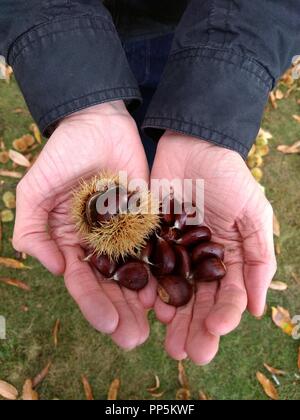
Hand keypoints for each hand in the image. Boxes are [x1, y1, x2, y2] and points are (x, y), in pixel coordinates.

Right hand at [13, 101, 155, 349]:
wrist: (98, 124)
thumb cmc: (63, 154)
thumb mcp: (35, 190)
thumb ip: (33, 229)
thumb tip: (54, 268)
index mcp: (72, 242)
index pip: (82, 281)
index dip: (93, 304)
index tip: (109, 325)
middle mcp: (99, 245)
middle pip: (110, 286)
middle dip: (121, 312)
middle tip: (135, 338)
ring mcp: (125, 234)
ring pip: (135, 274)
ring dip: (143, 300)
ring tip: (155, 325)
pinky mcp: (147, 221)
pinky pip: (156, 249)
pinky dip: (162, 271)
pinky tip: (171, 290)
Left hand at [151, 131, 276, 363]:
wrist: (192, 145)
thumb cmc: (228, 177)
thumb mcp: (253, 214)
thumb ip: (258, 258)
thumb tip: (258, 309)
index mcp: (227, 257)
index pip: (228, 295)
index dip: (225, 315)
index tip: (216, 329)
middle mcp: (200, 261)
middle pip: (199, 302)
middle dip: (196, 328)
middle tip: (188, 354)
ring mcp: (174, 252)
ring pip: (174, 292)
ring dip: (173, 318)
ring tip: (169, 341)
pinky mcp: (150, 240)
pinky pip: (150, 269)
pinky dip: (150, 288)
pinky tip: (150, 305)